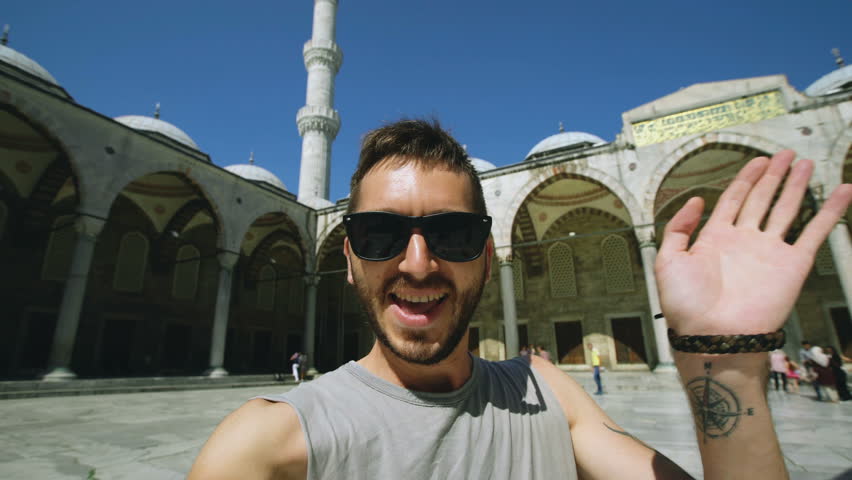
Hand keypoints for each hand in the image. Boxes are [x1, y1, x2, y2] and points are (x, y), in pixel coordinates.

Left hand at [655, 150, 851, 335]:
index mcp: (715, 239)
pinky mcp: (791, 265)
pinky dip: (830, 212)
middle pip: (762, 199)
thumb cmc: (686, 307)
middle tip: (785, 155)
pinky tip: (841, 192)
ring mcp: (769, 252)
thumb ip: (677, 227)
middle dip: (773, 176)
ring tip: (805, 164)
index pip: (734, 199)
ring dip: (797, 186)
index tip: (757, 161)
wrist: (713, 336)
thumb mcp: (668, 260)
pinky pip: (815, 232)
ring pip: (787, 210)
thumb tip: (696, 200)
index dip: (746, 179)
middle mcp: (744, 242)